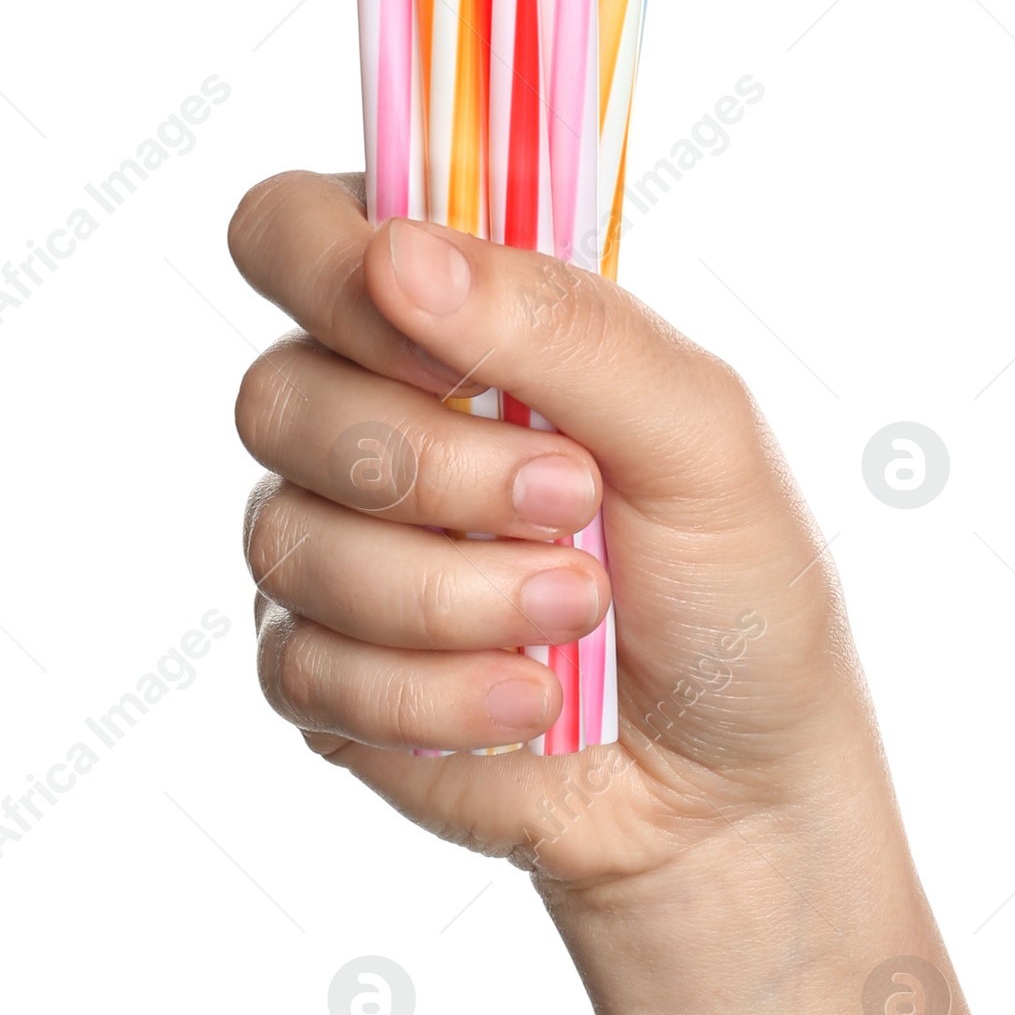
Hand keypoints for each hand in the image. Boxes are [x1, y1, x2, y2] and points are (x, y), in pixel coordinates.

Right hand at [229, 169, 880, 899]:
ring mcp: (326, 546)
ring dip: (457, 593)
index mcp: (448, 315)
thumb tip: (398, 254)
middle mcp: (362, 414)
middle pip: (277, 395)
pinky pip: (304, 667)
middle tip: (575, 501)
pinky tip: (529, 698)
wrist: (737, 786)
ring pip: (288, 542)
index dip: (336, 274)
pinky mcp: (316, 675)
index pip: (296, 228)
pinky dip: (437, 693)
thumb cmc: (733, 583)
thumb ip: (559, 326)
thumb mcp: (698, 429)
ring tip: (579, 613)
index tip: (455, 359)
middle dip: (437, 469)